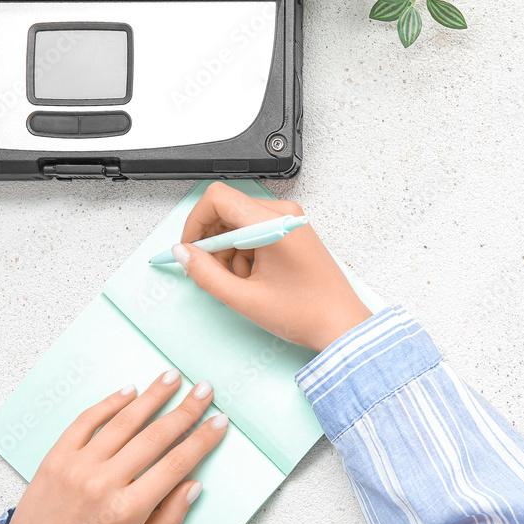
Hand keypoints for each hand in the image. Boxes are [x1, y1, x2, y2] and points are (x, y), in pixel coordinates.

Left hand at [6, 370, 227, 523]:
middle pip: (155, 436)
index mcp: (127, 510)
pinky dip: (109, 403)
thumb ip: (169, 520)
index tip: (219, 421)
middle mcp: (104, 483)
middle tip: (204, 390)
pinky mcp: (57, 457)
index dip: (202, 439)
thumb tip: (193, 484)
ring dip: (152, 396)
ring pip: (123, 422)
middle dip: (185, 409)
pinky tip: (129, 391)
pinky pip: (86, 421)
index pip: (176, 463)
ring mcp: (78, 466)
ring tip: (171, 377)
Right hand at [173, 182, 372, 351]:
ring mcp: (289, 221)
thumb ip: (205, 274)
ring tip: (239, 281)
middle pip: (226, 209)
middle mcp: (283, 214)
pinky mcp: (291, 231)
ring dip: (228, 250)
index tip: (189, 248)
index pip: (216, 198)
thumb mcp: (244, 298)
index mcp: (272, 223)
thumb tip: (183, 253)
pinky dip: (244, 252)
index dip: (195, 222)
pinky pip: (254, 230)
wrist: (340, 325)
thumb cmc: (306, 313)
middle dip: (212, 241)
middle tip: (209, 271)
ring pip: (238, 222)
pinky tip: (252, 278)